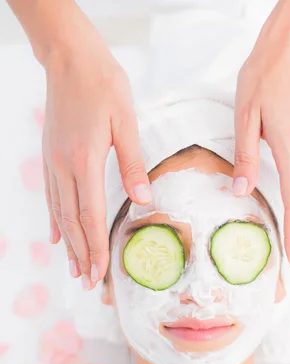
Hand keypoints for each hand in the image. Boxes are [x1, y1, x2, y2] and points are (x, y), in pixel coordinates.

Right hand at [42, 39, 150, 290]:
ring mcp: (53, 163)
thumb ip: (132, 164)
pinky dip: (54, 220)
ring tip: (73, 268)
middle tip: (88, 283)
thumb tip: (144, 200)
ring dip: (68, 244)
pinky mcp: (50, 156)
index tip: (100, 275)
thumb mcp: (125, 122)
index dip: (95, 249)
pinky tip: (55, 236)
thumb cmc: (103, 86)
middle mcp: (63, 167)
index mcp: (85, 160)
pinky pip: (51, 196)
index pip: (90, 216)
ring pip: (59, 213)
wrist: (70, 59)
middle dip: (81, 255)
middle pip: (72, 222)